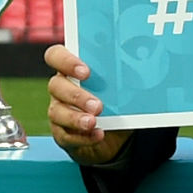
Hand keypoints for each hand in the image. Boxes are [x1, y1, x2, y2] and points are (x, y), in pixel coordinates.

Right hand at [41, 42, 123, 164]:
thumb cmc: (113, 103)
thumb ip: (120, 77)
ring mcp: (58, 111)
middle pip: (56, 85)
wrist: (114, 135)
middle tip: (97, 105)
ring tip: (94, 122)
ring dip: (76, 118)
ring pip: (57, 112)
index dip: (65, 61)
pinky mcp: (62, 133)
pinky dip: (83, 136)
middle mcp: (61, 88)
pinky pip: (65, 135)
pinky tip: (98, 135)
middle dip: (77, 95)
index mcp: (71, 70)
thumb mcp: (118, 88)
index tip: (86, 72)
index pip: (55, 56)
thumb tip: (137, 69)